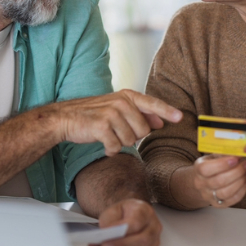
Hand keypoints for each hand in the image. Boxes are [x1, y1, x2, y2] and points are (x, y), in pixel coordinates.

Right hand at [39, 89, 181, 155]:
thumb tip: (160, 121)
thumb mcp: (117, 108)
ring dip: (120, 143)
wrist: (65, 118)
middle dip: (133, 136)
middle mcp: (121, 102)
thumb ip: (140, 114)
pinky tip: (102, 143)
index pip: (152, 104)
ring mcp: (112, 114)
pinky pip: (116, 146)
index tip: (180, 117)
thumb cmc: (92, 114)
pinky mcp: (102, 126)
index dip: (167, 112)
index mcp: (127, 96)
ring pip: (131, 140)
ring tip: (108, 135)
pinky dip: (110, 149)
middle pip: (144, 130)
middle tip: (117, 131)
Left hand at [88, 199, 161, 245]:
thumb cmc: (124, 213)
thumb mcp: (113, 209)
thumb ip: (110, 219)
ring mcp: (153, 242)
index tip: (107, 232)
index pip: (137, 222)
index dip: (122, 228)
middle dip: (121, 245)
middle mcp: (153, 227)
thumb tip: (106, 232)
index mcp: (145, 212)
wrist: (129, 216)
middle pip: (142, 240)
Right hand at [190, 154, 245, 207]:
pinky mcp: (218, 204)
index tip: (236, 158)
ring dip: (240, 182)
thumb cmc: (212, 165)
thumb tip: (239, 148)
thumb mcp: (213, 156)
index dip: (222, 164)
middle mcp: (201, 184)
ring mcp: (208, 196)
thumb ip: (224, 152)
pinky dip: (241, 191)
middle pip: (219, 181)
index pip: (206, 169)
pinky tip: (245, 182)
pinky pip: (231, 200)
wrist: (203, 181)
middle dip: (236, 172)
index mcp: (198, 169)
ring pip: (226, 192)